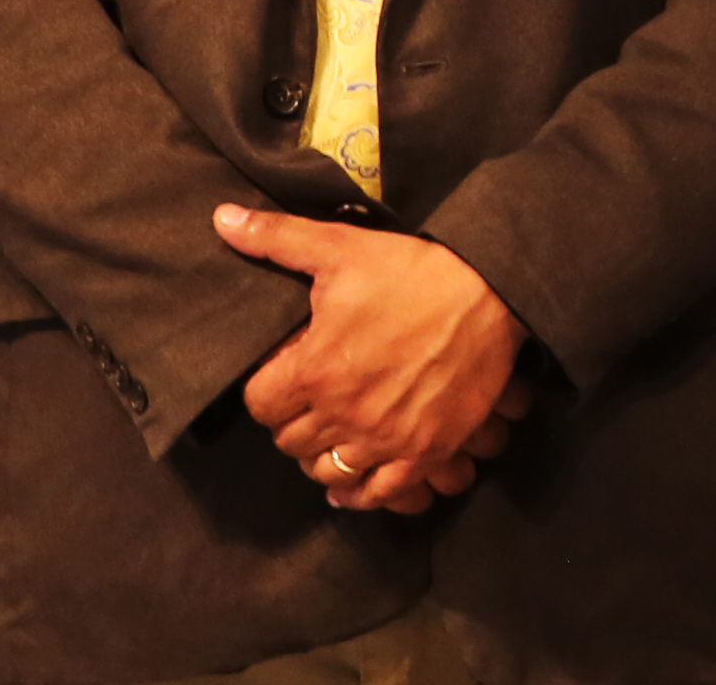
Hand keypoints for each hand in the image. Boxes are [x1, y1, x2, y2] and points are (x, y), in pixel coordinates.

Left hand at [216, 205, 528, 512]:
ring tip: (333, 440)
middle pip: (291, 444)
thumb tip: (220, 219)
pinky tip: (357, 484)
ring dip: (324, 458)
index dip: (268, 393)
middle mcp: (343, 413)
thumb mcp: (342, 247)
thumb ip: (276, 238)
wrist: (495, 289)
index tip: (286, 379)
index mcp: (313, 370)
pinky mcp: (427, 449)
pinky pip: (381, 493)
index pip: (260, 407)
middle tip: (313, 404)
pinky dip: (363, 494)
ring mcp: (386, 437)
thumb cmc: (415, 268)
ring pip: (329, 472)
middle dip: (295, 424)